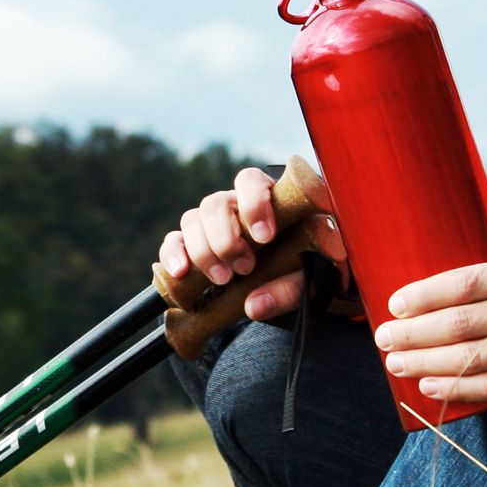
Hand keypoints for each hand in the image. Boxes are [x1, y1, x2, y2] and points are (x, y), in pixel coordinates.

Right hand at [159, 163, 346, 321]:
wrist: (293, 277)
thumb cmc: (309, 266)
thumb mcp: (313, 277)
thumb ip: (291, 287)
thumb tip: (254, 305)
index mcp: (265, 197)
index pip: (250, 181)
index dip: (254, 204)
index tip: (266, 237)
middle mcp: (233, 204)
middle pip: (215, 204)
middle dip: (226, 239)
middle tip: (245, 268)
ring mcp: (210, 223)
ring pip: (192, 220)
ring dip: (203, 251)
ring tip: (222, 280)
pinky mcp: (192, 244)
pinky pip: (173, 241)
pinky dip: (173, 254)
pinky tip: (181, 272)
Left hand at [373, 255, 486, 408]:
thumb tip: (446, 291)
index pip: (463, 281)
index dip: (424, 294)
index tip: (395, 303)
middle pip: (456, 322)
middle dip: (412, 332)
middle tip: (383, 338)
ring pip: (467, 357)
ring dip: (425, 363)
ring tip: (396, 364)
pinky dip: (456, 388)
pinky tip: (430, 388)